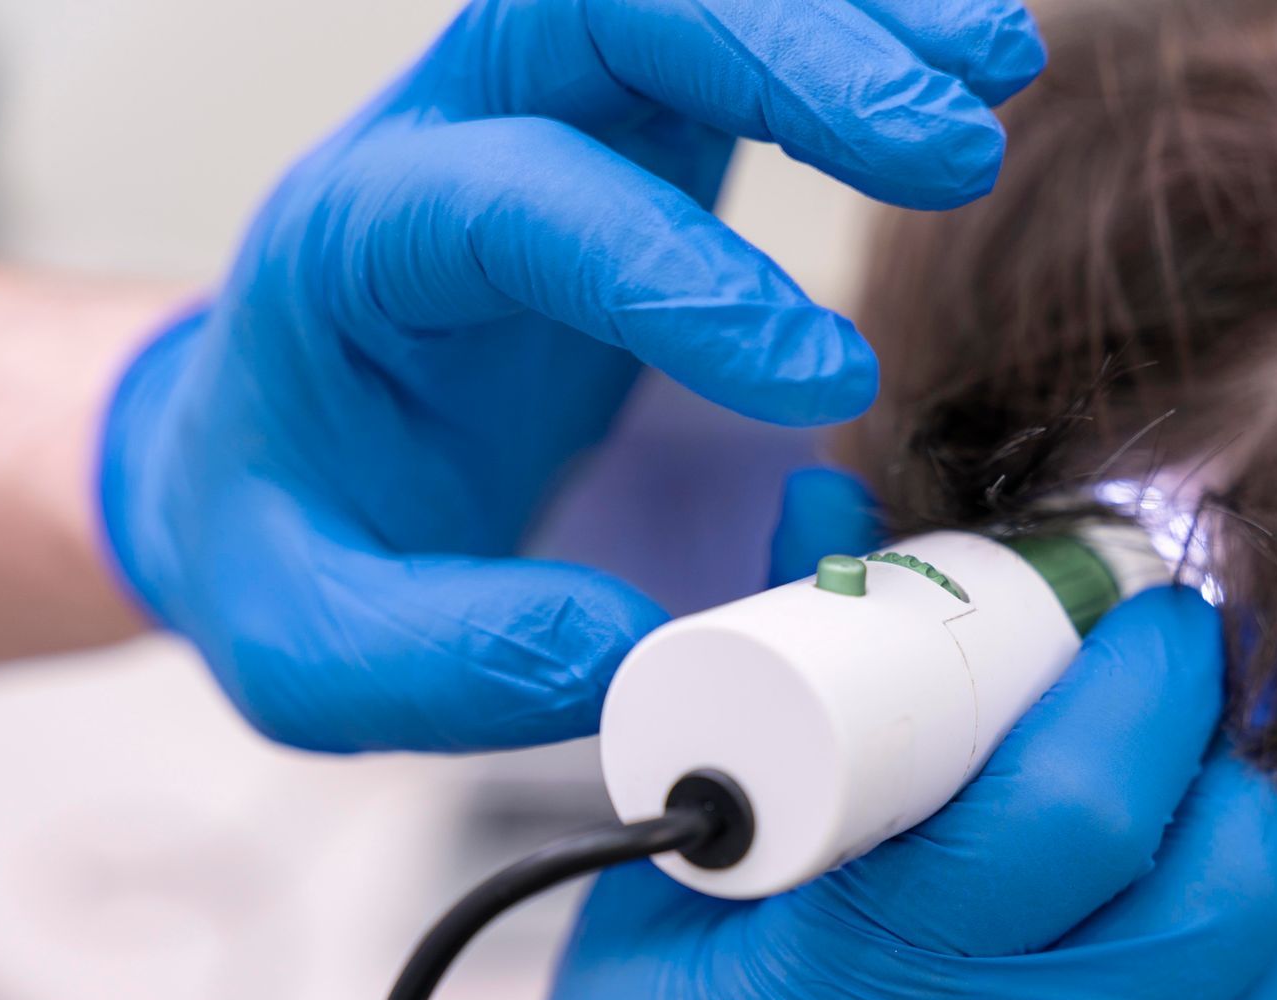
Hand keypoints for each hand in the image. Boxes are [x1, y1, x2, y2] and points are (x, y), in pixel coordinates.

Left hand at [100, 0, 1044, 751]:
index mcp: (359, 255)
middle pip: (606, 8)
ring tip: (1000, 68)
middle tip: (953, 153)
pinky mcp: (636, 136)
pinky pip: (742, 39)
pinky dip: (862, 28)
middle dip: (789, 54)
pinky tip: (976, 56)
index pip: (518, 197)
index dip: (679, 269)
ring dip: (851, 15)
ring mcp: (552, 118)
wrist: (275, 466)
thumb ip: (460, 657)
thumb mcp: (318, 652)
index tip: (827, 386)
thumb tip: (637, 647)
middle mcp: (452, 141)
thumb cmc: (293, 549)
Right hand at [448, 479, 1276, 999]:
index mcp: (867, 989)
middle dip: (1223, 757)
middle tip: (1180, 699)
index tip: (1150, 608)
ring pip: (1273, 985)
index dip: (1143, 678)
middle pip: (1218, 890)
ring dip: (1257, 865)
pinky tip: (1197, 946)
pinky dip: (1261, 987)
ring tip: (1193, 810)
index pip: (1075, 804)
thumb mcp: (672, 894)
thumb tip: (831, 502)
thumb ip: (776, 689)